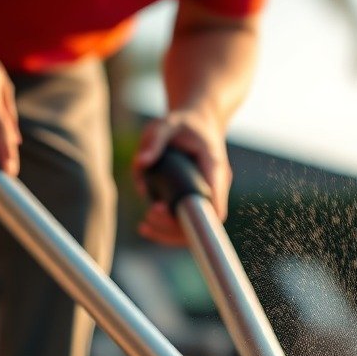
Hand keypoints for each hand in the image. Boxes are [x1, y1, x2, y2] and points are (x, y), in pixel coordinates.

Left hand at [134, 110, 231, 245]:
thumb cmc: (185, 123)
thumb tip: (142, 163)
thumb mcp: (168, 124)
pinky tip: (145, 226)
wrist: (200, 122)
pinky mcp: (195, 199)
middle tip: (148, 216)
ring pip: (194, 227)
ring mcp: (206, 195)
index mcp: (214, 169)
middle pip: (203, 224)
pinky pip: (186, 221)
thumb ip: (155, 141)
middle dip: (174, 228)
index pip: (215, 207)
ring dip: (168, 233)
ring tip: (143, 225)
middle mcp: (214, 186)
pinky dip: (166, 228)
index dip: (194, 220)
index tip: (162, 211)